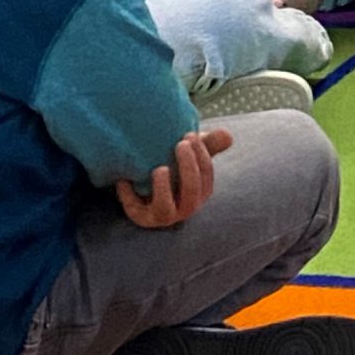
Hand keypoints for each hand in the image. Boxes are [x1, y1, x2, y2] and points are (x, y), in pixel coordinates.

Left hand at [116, 124, 231, 227]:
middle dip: (188, 168)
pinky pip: (135, 211)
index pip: (206, 177)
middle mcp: (184, 208)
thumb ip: (209, 145)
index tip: (190, 136)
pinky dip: (130, 196)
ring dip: (163, 188)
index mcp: (200, 193)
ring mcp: (162, 215)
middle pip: (191, 193)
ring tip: (160, 169)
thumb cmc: (175, 165)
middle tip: (180, 144)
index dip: (201, 157)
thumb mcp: (190, 154)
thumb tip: (228, 136)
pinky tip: (125, 179)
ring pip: (165, 209)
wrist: (146, 183)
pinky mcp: (141, 218)